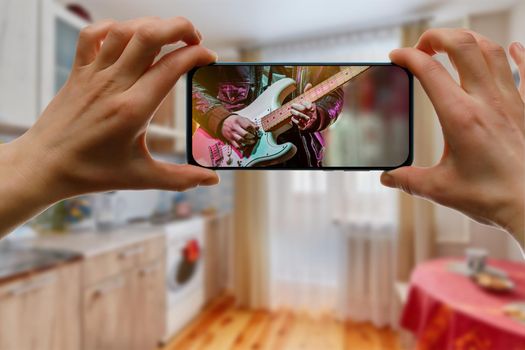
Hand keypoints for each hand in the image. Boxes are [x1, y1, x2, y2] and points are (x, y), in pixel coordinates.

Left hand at [0, 17, 218, 234]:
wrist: (44, 165)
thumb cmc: (92, 172)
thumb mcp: (141, 177)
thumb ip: (181, 178)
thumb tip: (213, 181)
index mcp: (132, 110)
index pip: (171, 67)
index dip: (196, 55)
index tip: (210, 58)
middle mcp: (113, 85)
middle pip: (149, 36)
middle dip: (179, 27)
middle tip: (195, 39)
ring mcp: (93, 75)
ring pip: (124, 30)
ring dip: (152, 24)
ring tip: (169, 35)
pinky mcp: (78, 71)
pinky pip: (93, 35)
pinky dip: (115, 28)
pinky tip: (130, 38)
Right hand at [221, 114, 257, 148]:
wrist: (223, 122)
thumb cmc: (234, 120)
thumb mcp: (242, 118)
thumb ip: (250, 123)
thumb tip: (257, 128)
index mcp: (238, 121)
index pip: (247, 126)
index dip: (253, 129)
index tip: (255, 131)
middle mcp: (234, 127)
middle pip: (245, 134)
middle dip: (251, 136)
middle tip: (254, 137)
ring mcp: (232, 134)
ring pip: (241, 140)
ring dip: (248, 142)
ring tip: (251, 141)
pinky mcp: (230, 139)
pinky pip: (236, 146)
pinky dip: (242, 148)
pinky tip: (245, 147)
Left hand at [291, 83, 317, 130]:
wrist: (313, 122)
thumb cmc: (309, 109)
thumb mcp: (309, 101)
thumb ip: (308, 93)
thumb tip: (309, 84)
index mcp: (314, 108)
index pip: (309, 104)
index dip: (306, 103)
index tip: (303, 103)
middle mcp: (312, 115)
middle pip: (303, 110)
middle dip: (297, 107)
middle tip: (292, 105)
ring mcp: (309, 121)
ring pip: (301, 116)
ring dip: (295, 113)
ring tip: (291, 111)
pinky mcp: (305, 127)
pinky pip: (299, 123)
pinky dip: (295, 120)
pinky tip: (292, 118)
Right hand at [381, 28, 524, 243]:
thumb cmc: (491, 197)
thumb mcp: (440, 189)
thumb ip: (408, 180)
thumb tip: (387, 177)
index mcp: (459, 116)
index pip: (429, 71)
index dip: (408, 57)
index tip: (396, 57)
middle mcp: (486, 101)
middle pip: (463, 46)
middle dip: (438, 37)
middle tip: (423, 46)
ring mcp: (511, 101)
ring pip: (492, 51)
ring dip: (470, 40)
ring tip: (454, 45)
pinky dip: (520, 55)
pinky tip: (515, 48)